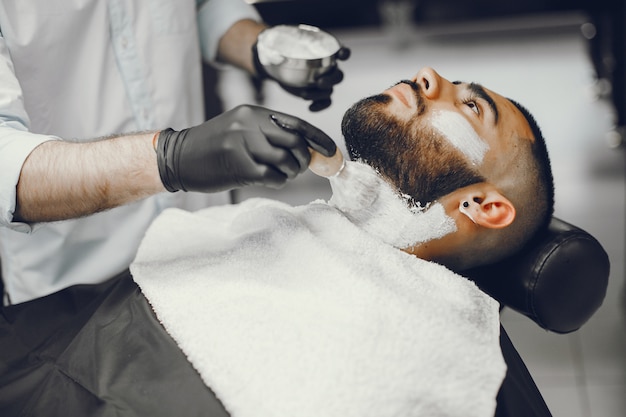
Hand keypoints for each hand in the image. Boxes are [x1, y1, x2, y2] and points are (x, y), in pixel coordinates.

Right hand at [156, 105, 336, 192]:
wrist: (179, 157)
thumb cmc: (214, 146)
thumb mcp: (240, 128)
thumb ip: (270, 134)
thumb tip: (307, 149)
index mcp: (253, 113)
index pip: (296, 123)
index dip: (318, 138)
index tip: (331, 151)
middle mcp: (249, 124)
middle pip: (295, 143)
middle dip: (305, 159)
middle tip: (300, 168)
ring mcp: (243, 145)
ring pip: (286, 161)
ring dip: (291, 172)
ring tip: (281, 173)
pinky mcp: (238, 166)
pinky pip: (272, 176)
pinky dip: (277, 181)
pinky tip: (269, 179)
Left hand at [254, 43, 350, 111]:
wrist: (274, 63)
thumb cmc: (280, 49)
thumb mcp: (281, 44)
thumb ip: (282, 47)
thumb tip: (277, 56)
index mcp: (323, 50)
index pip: (339, 51)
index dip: (343, 53)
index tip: (341, 55)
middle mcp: (326, 66)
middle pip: (338, 75)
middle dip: (331, 79)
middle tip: (319, 82)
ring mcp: (322, 80)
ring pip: (330, 90)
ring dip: (320, 94)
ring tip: (303, 94)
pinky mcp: (316, 92)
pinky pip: (325, 101)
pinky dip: (320, 105)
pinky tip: (310, 108)